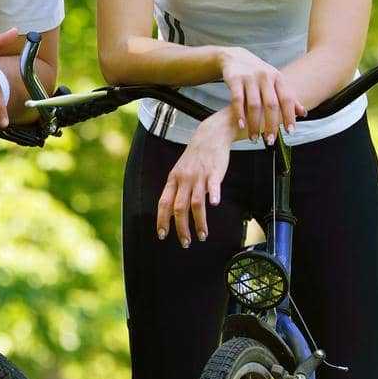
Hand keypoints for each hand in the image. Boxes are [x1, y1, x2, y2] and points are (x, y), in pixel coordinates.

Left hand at [157, 109, 238, 246]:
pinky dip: (213, 195)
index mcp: (173, 179)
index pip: (163, 203)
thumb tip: (173, 212)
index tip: (162, 235)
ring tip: (202, 236)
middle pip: (179, 207)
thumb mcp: (180, 171)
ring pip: (196, 203)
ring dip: (198, 222)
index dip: (162, 220)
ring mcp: (199, 176)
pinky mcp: (214, 172)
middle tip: (185, 243)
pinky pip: (213, 185)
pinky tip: (215, 204)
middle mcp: (184, 179)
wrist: (210, 136)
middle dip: (181, 228)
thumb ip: (177, 190)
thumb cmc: (195, 157)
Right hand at [218, 47, 304, 142]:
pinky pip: (237, 99)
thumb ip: (288, 97)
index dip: (289, 116)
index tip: (290, 133)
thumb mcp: (275, 81)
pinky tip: (241, 125)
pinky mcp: (235, 79)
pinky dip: (239, 114)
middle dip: (271, 125)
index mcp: (278, 78)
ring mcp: (249, 77)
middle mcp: (265, 76)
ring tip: (254, 138)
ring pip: (254, 105)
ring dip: (254, 124)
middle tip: (271, 141)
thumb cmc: (259, 74)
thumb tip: (303, 113)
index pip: (287, 99)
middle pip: (271, 104)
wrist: (235, 57)